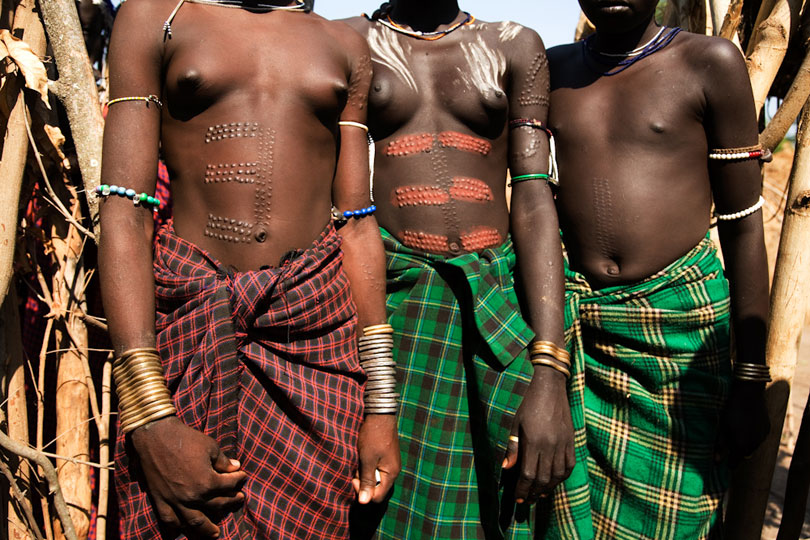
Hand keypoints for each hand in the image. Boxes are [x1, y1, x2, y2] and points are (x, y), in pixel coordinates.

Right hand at [130, 416, 246, 537]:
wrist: (156, 437)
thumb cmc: (186, 439)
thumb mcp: (210, 447)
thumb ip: (224, 461)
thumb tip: (236, 467)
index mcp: (207, 482)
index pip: (229, 485)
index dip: (238, 479)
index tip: (242, 475)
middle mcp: (192, 497)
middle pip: (216, 505)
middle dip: (230, 502)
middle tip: (238, 500)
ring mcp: (175, 501)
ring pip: (194, 522)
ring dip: (206, 530)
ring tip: (215, 534)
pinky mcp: (160, 501)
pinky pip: (169, 520)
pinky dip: (176, 528)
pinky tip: (183, 531)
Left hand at [352, 414, 399, 503]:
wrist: (379, 414)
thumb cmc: (373, 436)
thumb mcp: (367, 459)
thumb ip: (367, 481)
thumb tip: (364, 503)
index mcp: (391, 474)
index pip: (377, 497)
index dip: (363, 493)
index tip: (354, 478)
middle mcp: (393, 471)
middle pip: (376, 489)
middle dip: (363, 482)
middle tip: (354, 468)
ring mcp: (390, 463)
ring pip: (375, 478)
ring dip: (364, 473)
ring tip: (358, 460)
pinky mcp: (386, 456)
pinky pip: (376, 468)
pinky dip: (367, 465)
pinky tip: (362, 456)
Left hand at [503, 367, 574, 502]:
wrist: (550, 386)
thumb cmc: (528, 403)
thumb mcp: (515, 422)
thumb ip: (512, 446)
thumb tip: (507, 468)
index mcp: (534, 441)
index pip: (529, 475)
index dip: (523, 490)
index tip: (517, 499)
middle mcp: (551, 445)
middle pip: (544, 479)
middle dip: (534, 493)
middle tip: (526, 500)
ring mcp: (563, 443)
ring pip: (558, 475)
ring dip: (548, 488)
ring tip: (538, 494)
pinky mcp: (571, 440)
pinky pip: (569, 465)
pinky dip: (562, 477)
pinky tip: (554, 481)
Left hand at [720, 380, 769, 466]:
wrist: (749, 394)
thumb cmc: (731, 410)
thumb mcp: (722, 427)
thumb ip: (719, 445)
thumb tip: (716, 462)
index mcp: (741, 445)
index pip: (734, 463)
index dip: (727, 463)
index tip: (720, 460)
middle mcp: (754, 445)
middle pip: (744, 455)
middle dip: (736, 452)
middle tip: (727, 443)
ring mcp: (762, 437)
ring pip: (752, 447)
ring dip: (745, 444)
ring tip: (736, 432)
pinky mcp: (767, 429)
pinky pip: (759, 437)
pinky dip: (753, 435)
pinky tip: (746, 425)